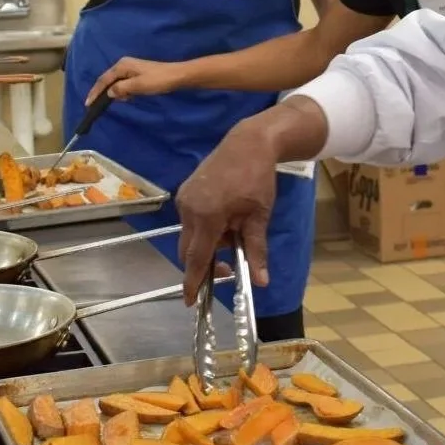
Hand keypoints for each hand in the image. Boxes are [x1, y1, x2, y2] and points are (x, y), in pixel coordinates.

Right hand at [87, 57, 184, 103]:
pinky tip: (129, 97)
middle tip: (99, 105)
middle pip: (108, 80)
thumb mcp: (137, 86)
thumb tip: (109, 93)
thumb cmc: (157, 80)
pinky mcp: (137, 74)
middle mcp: (124, 65)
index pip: (103, 80)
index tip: (88, 104)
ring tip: (122, 100)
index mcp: (122, 66)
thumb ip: (121, 89)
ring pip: (117, 83)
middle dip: (105, 93)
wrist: (177, 76)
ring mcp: (131, 69)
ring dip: (117, 93)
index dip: (95, 92)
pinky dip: (124, 91)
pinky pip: (125, 84)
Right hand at [176, 122, 278, 305]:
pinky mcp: (184, 192)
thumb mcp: (260, 216)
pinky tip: (225, 218)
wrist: (248, 143)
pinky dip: (205, 227)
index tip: (190, 301)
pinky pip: (190, 220)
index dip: (193, 282)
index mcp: (207, 217)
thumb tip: (261, 282)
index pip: (196, 259)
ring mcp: (184, 199)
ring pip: (190, 235)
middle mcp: (188, 209)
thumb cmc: (258, 179)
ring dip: (208, 242)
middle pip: (190, 249)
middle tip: (229, 266)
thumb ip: (256, 250)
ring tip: (234, 231)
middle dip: (205, 262)